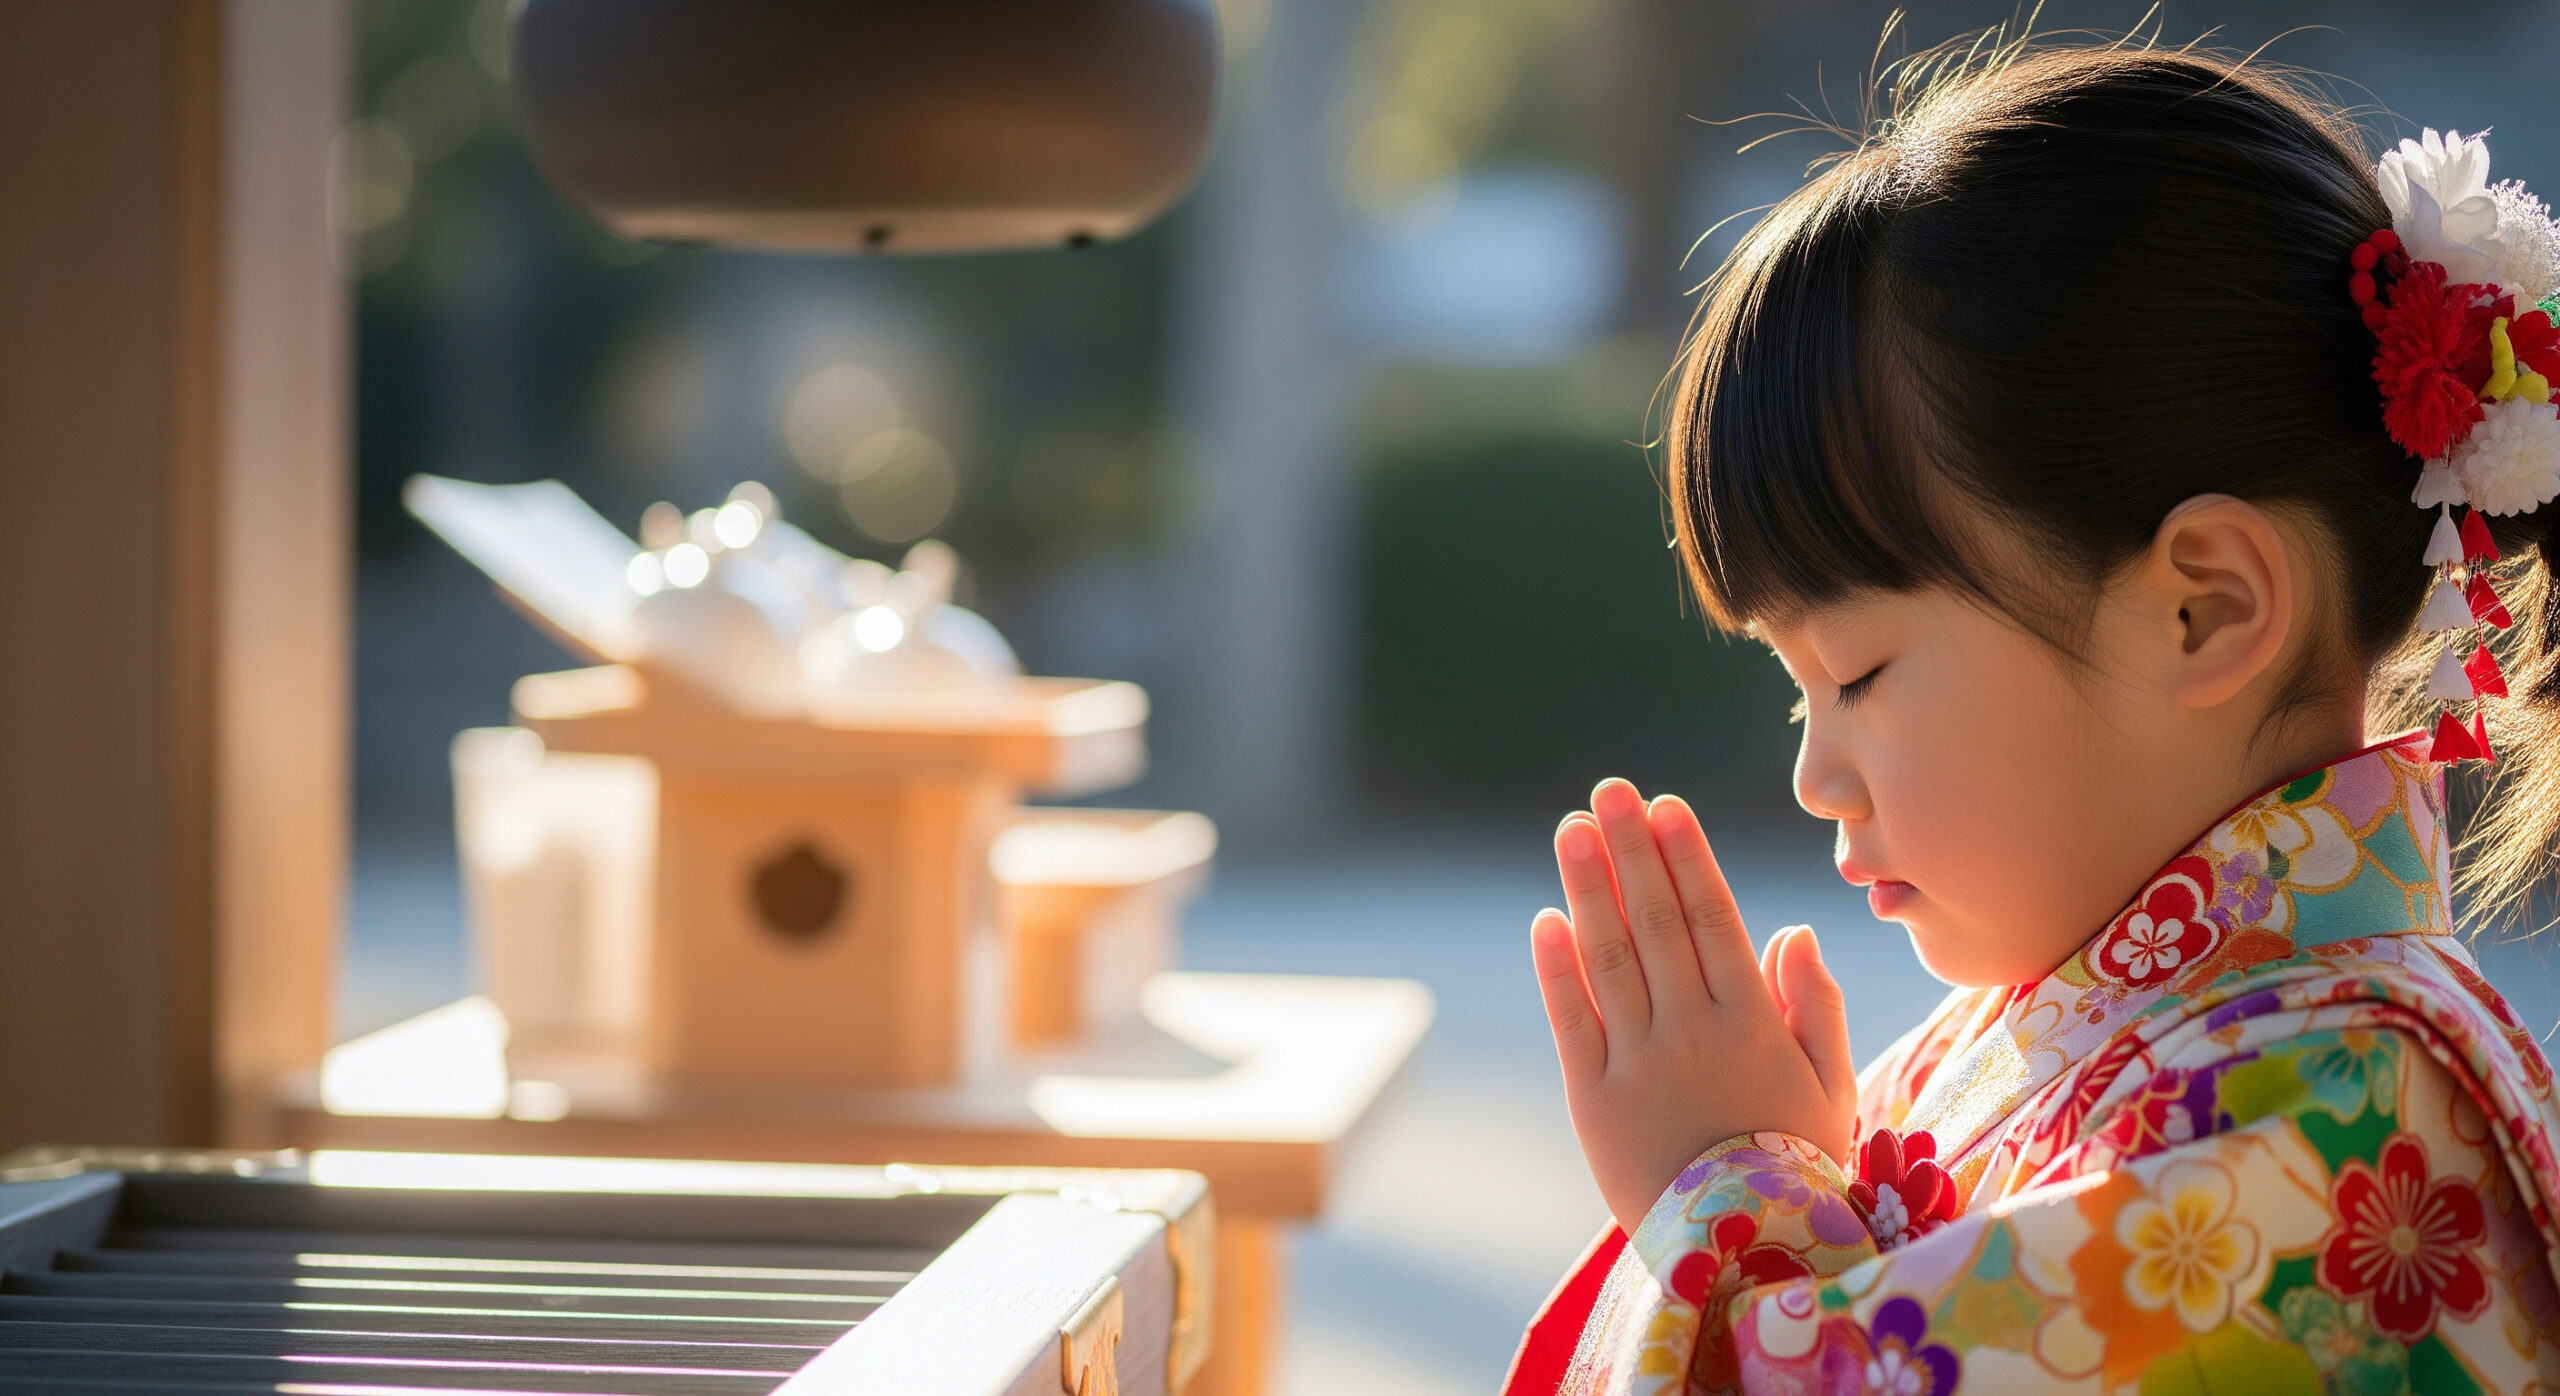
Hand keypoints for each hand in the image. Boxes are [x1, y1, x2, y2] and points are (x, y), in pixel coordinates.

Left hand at [1531, 778, 1857, 1235]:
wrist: (1745, 1257)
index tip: (1666, 804)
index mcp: (1754, 1023)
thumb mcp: (1832, 1087)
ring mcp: (1639, 1065)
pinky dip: (1557, 969)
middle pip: (1655, 922)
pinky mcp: (1594, 1100)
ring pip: (1610, 959)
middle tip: (1610, 790)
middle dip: (1631, 849)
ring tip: (1573, 829)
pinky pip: (1573, 1022)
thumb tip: (1791, 929)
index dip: (1686, 856)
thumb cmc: (1796, 1164)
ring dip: (1588, 888)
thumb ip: (1816, 1006)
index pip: (1713, 918)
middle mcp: (1692, 1032)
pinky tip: (1546, 919)